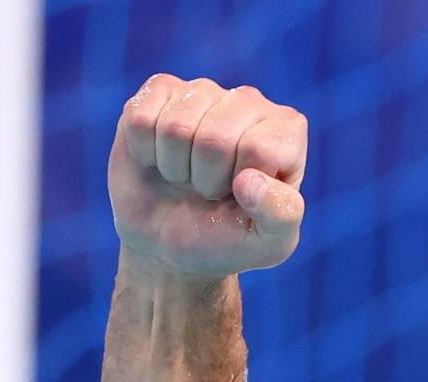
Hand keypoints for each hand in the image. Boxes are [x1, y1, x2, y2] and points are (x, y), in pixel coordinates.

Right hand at [110, 74, 306, 279]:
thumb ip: (281, 216)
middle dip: (205, 179)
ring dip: (175, 167)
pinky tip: (159, 158)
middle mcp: (249, 101)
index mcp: (286, 131)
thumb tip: (248, 180)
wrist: (171, 242)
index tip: (241, 197)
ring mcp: (203, 91)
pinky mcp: (159, 91)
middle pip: (215, 137)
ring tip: (187, 176)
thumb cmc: (228, 239)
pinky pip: (141, 118)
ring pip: (176, 127)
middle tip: (210, 191)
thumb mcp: (270, 244)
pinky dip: (144, 152)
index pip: (258, 148)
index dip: (240, 183)